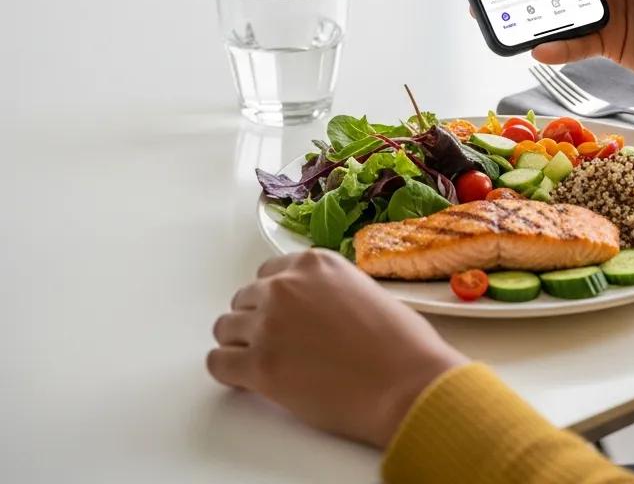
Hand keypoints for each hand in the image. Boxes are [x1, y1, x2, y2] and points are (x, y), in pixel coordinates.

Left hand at [207, 249, 466, 447]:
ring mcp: (269, 323)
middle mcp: (286, 286)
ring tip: (264, 363)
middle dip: (256, 320)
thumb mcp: (365, 291)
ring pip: (225, 328)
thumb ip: (330, 292)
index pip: (270, 272)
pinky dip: (228, 371)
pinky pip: (218, 363)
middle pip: (245, 298)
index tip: (282, 315)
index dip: (275, 297)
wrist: (405, 380)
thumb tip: (318, 312)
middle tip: (277, 344)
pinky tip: (248, 380)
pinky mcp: (259, 364)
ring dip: (240, 344)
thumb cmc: (400, 342)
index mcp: (315, 263)